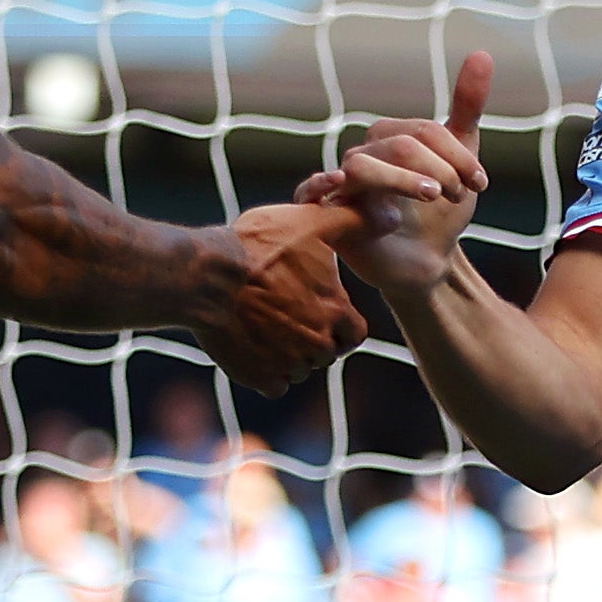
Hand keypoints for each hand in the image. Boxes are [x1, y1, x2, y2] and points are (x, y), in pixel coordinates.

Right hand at [189, 201, 366, 396]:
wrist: (208, 278)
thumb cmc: (258, 247)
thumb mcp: (310, 223)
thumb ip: (353, 221)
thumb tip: (392, 217)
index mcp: (334, 312)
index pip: (354, 333)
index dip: (341, 323)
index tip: (322, 311)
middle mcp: (317, 343)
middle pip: (327, 353)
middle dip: (315, 340)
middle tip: (289, 316)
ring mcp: (288, 364)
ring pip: (300, 369)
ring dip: (290, 356)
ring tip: (267, 327)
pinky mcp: (260, 377)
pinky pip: (274, 384)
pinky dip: (267, 372)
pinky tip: (253, 346)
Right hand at [303, 51, 493, 301]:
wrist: (428, 265)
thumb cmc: (439, 212)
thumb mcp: (461, 160)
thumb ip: (466, 108)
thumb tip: (482, 53)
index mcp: (390, 138)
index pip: (424, 131)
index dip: (458, 155)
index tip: (481, 183)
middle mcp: (362, 155)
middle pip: (400, 145)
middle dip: (440, 170)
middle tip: (459, 196)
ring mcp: (342, 185)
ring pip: (364, 167)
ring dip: (404, 181)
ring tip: (433, 198)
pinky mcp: (328, 216)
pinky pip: (309, 192)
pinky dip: (320, 184)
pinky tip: (340, 182)